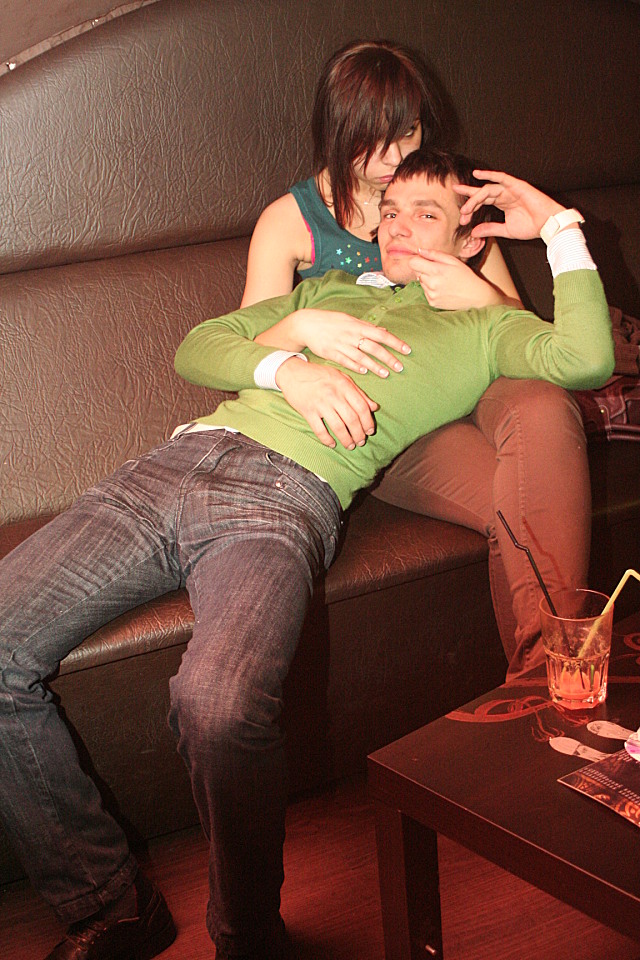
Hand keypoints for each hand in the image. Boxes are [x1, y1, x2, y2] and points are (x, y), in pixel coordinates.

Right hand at [276, 358, 377, 448]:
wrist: (292, 372)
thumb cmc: (319, 375)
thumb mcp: (341, 377)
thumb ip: (358, 392)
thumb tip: (374, 407)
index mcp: (343, 385)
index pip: (361, 407)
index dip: (368, 422)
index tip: (370, 431)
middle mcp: (333, 394)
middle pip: (351, 419)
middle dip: (359, 434)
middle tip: (361, 441)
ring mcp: (320, 403)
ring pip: (338, 426)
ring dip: (346, 439)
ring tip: (350, 446)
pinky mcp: (307, 411)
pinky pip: (319, 429)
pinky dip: (327, 439)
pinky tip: (332, 444)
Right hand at [289, 309, 410, 376]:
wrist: (307, 324)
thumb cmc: (331, 321)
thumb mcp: (350, 320)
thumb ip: (367, 327)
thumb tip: (384, 330)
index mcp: (358, 325)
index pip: (381, 334)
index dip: (395, 342)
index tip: (407, 350)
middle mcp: (351, 335)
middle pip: (374, 347)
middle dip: (388, 358)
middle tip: (400, 367)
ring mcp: (341, 344)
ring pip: (361, 357)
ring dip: (375, 366)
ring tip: (386, 374)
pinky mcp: (331, 353)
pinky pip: (346, 361)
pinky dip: (356, 366)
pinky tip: (365, 372)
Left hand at [408, 250, 505, 308]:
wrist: (475, 296)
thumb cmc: (465, 276)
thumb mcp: (453, 261)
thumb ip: (434, 254)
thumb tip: (419, 250)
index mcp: (436, 271)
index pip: (413, 263)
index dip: (417, 260)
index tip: (423, 260)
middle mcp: (431, 284)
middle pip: (417, 272)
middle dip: (424, 269)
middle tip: (439, 271)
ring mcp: (431, 294)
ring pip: (421, 282)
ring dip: (428, 280)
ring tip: (443, 281)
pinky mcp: (432, 302)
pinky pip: (425, 292)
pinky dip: (431, 289)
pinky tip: (443, 289)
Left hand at [453, 171, 565, 239]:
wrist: (548, 225)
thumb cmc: (532, 227)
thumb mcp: (506, 230)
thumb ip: (490, 229)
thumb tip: (474, 232)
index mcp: (502, 203)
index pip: (482, 201)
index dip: (470, 207)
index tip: (461, 218)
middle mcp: (505, 194)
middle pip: (482, 194)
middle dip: (469, 201)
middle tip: (460, 211)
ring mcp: (510, 189)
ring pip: (488, 189)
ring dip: (476, 198)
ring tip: (467, 208)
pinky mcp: (517, 185)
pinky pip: (501, 177)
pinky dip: (489, 175)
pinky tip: (477, 174)